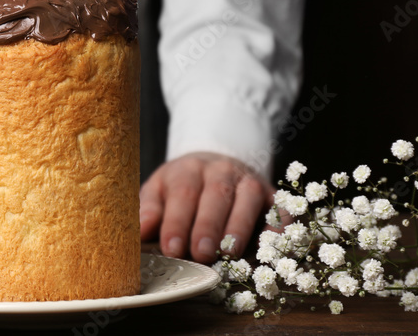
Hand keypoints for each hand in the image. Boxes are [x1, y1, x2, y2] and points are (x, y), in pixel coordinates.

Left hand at [139, 152, 273, 263]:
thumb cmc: (183, 186)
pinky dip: (276, 228)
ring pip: (247, 199)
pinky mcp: (272, 195)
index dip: (177, 222)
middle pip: (216, 195)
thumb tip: (139, 231)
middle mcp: (221, 171)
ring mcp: (249, 181)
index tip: (171, 248)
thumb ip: (150, 209)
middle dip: (207, 226)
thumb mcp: (160, 190)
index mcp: (188, 169)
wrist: (219, 163)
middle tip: (199, 254)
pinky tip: (268, 247)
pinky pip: (278, 209)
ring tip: (229, 253)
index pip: (182, 193)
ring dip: (239, 227)